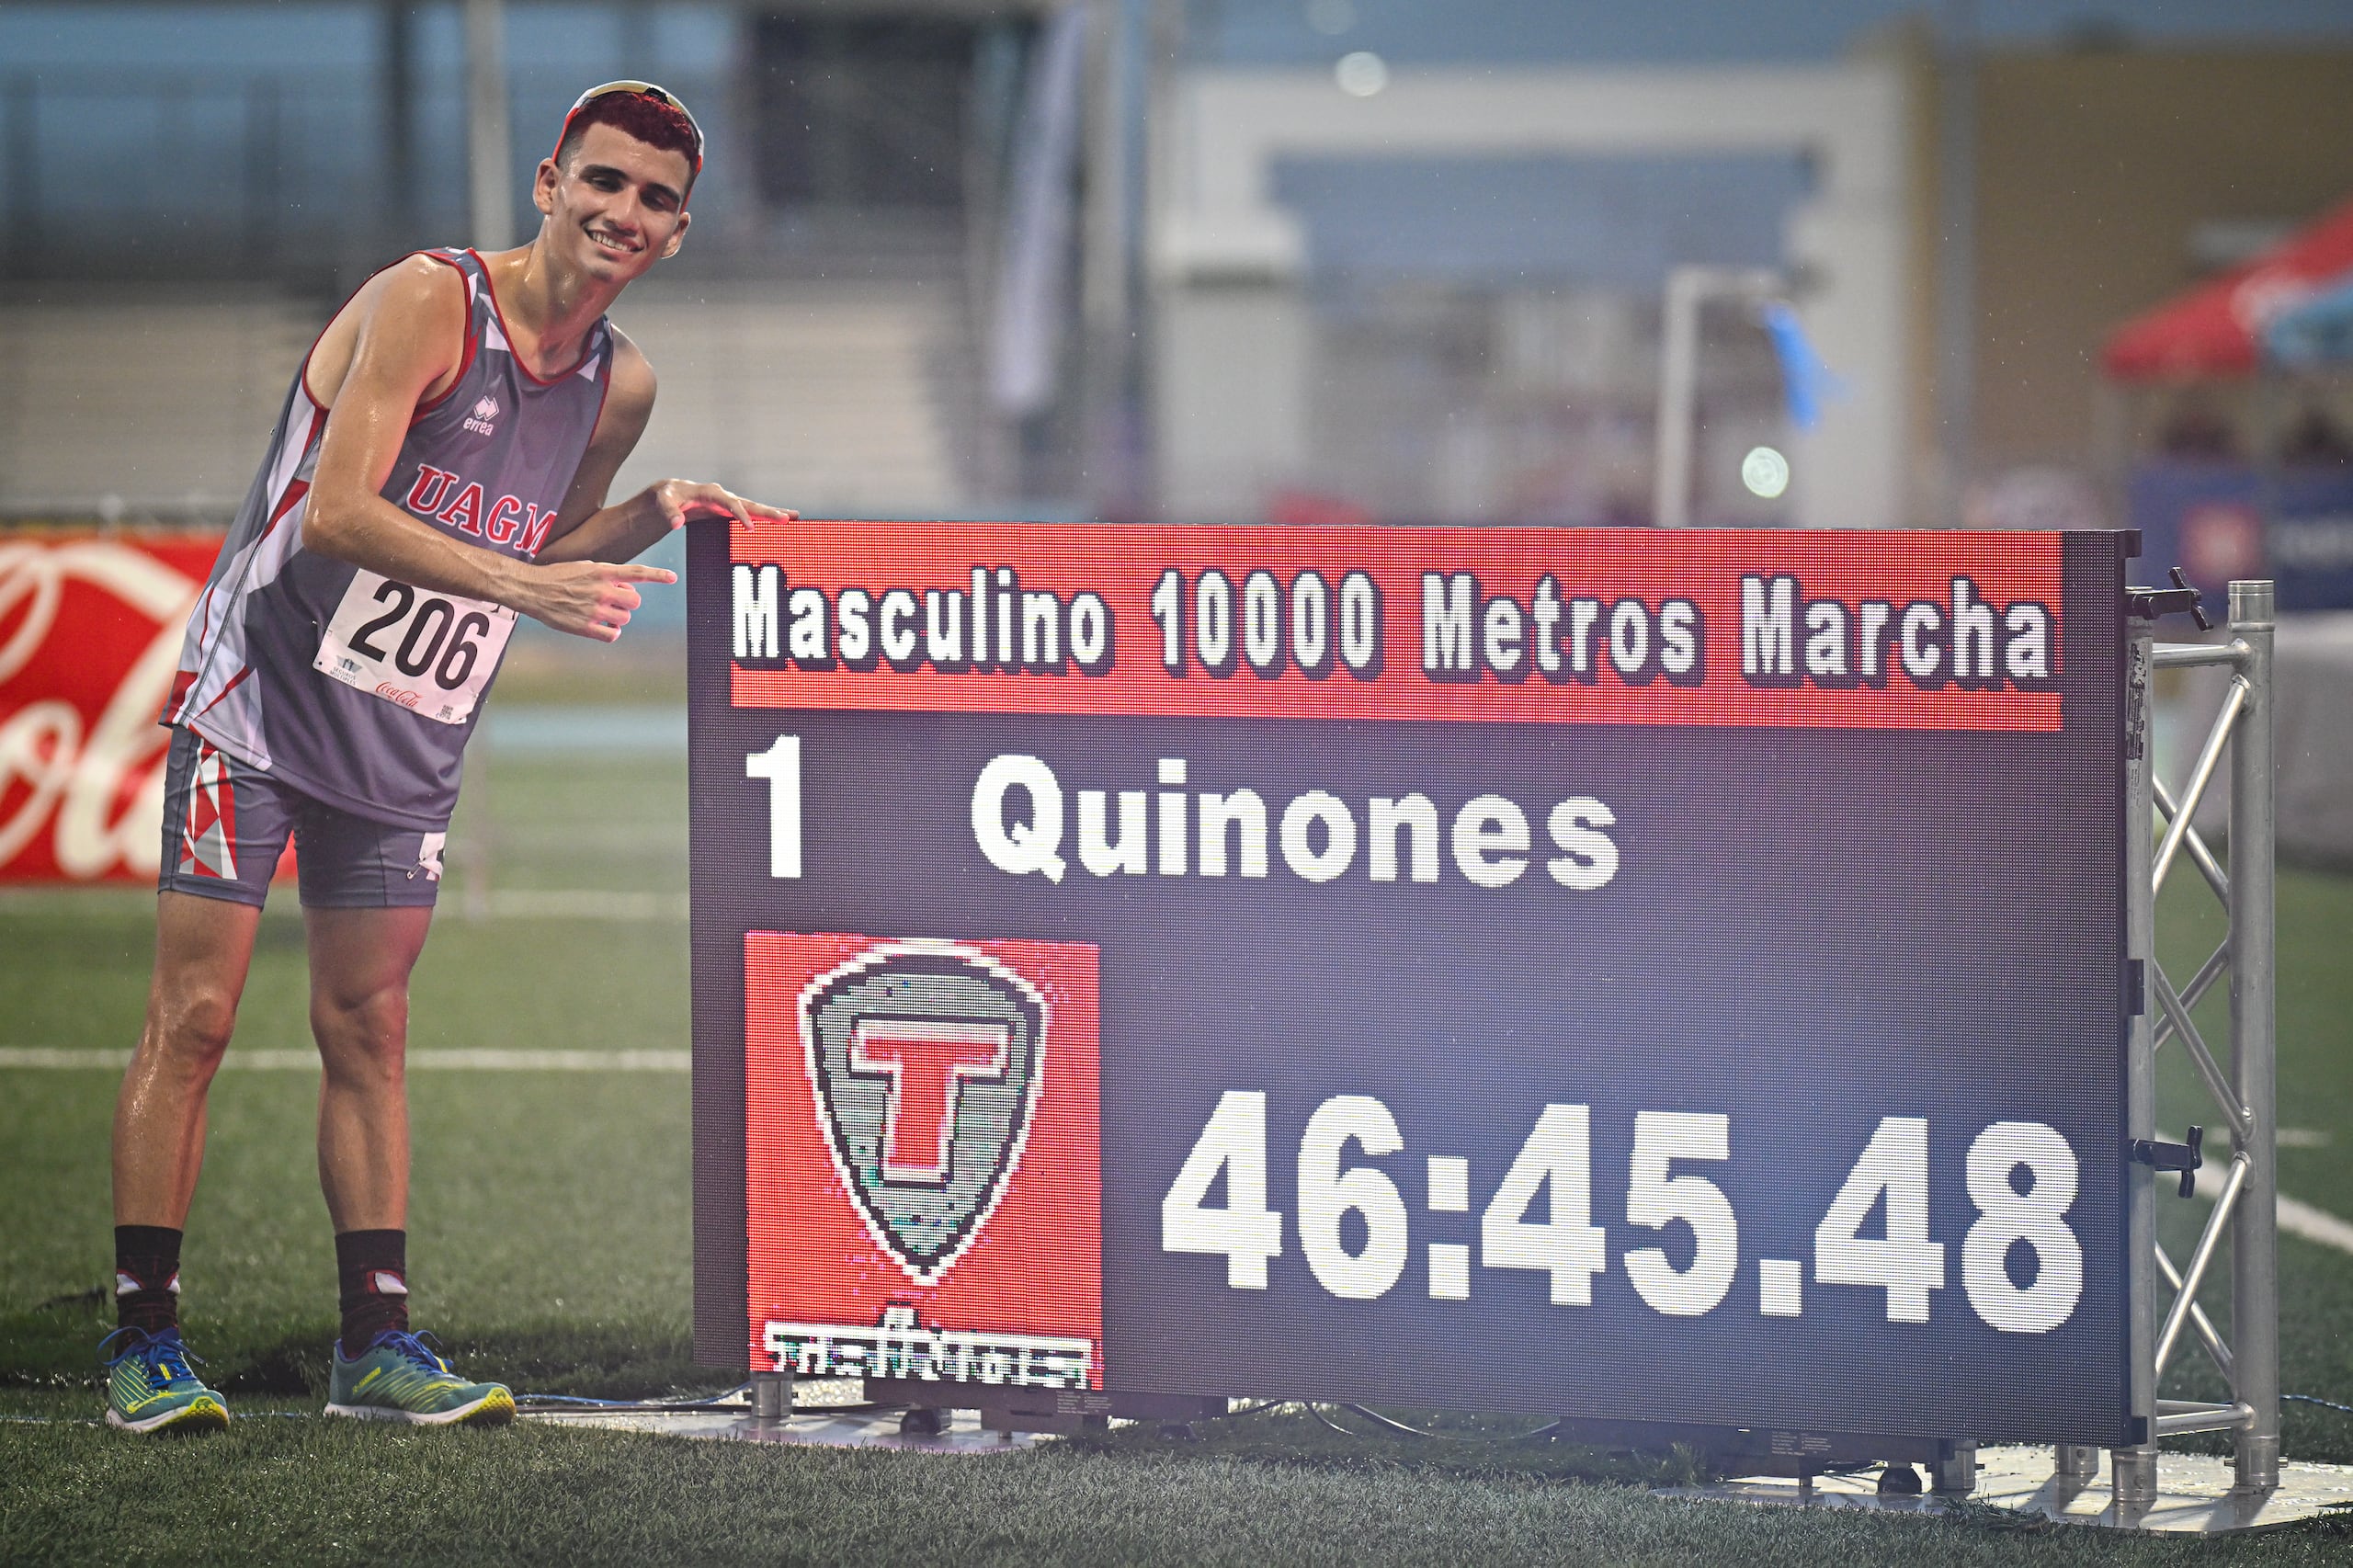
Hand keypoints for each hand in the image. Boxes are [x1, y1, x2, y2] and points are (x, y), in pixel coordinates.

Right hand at [524, 559, 677, 642]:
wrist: (531, 588)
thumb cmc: (558, 576)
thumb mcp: (584, 567)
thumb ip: (607, 574)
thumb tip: (627, 586)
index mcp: (602, 571)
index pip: (636, 573)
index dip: (657, 576)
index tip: (673, 578)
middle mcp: (601, 590)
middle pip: (635, 602)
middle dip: (628, 603)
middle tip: (612, 601)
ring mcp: (594, 609)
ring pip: (625, 619)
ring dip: (618, 617)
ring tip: (602, 612)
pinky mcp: (586, 626)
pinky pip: (613, 635)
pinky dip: (611, 633)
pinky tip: (602, 627)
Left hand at [653, 479, 796, 529]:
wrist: (669, 495)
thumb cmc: (666, 496)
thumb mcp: (662, 501)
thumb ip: (668, 511)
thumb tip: (675, 523)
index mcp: (710, 492)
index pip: (729, 503)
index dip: (741, 515)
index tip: (751, 528)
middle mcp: (723, 496)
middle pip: (749, 504)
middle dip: (767, 512)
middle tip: (787, 519)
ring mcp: (728, 504)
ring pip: (754, 508)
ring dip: (772, 513)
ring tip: (794, 518)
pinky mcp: (729, 512)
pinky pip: (750, 514)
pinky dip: (764, 518)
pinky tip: (780, 523)